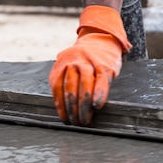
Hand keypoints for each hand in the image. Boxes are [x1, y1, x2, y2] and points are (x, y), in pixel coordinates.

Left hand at [49, 5, 131, 125]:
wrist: (101, 40)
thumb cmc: (82, 61)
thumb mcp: (68, 67)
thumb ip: (64, 83)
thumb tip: (63, 110)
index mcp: (61, 64)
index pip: (57, 87)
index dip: (60, 105)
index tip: (64, 119)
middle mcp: (74, 61)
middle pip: (70, 88)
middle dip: (72, 108)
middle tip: (75, 123)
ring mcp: (89, 62)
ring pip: (84, 85)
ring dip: (84, 106)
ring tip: (84, 120)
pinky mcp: (105, 65)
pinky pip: (101, 81)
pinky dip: (98, 94)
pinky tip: (97, 106)